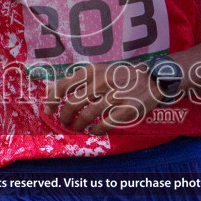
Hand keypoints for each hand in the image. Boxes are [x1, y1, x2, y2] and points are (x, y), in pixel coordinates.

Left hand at [43, 62, 157, 134]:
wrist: (152, 78)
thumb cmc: (121, 76)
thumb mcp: (100, 70)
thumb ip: (80, 80)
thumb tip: (53, 91)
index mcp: (92, 71)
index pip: (64, 85)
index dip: (52, 100)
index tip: (48, 110)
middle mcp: (101, 82)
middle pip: (72, 104)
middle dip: (65, 117)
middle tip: (65, 122)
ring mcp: (114, 96)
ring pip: (86, 116)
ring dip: (78, 125)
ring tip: (78, 127)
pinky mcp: (126, 110)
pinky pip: (104, 125)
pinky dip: (95, 130)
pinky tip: (93, 130)